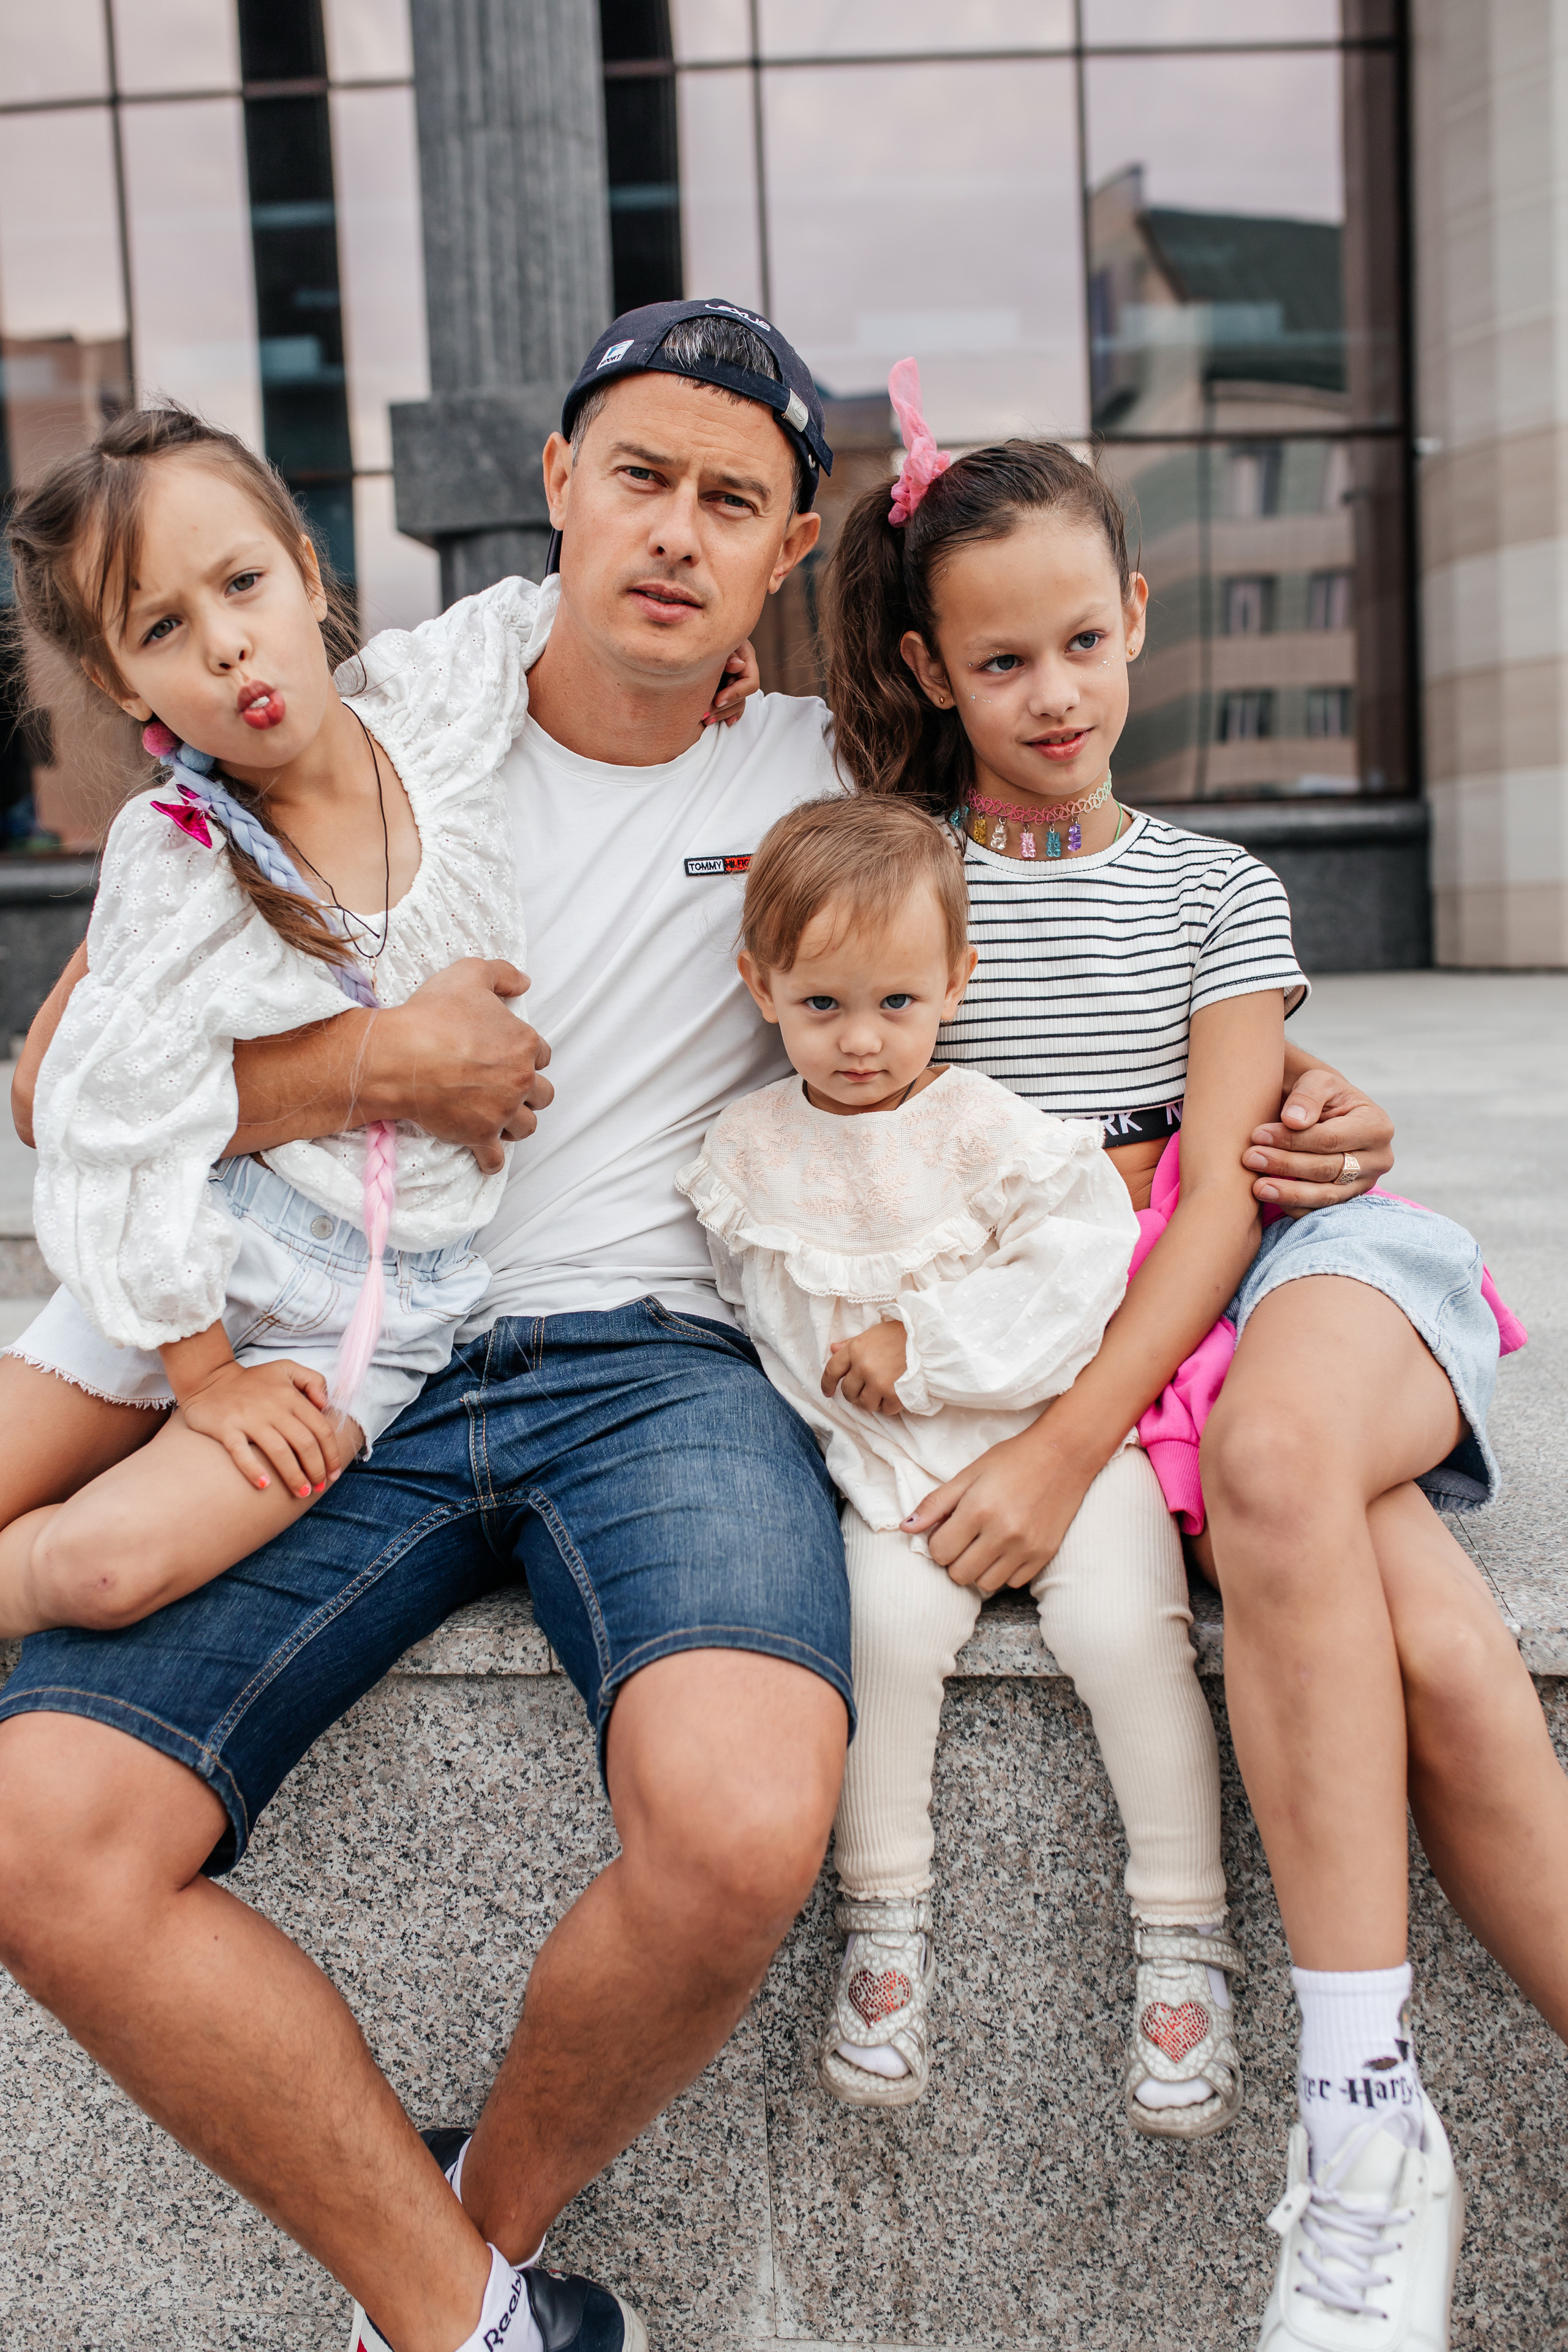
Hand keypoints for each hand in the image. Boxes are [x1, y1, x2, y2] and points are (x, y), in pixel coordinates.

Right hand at [178, 1358, 345, 1496]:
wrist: (209, 1379)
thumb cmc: (252, 1380)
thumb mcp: (286, 1369)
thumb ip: (313, 1380)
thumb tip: (326, 1404)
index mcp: (290, 1396)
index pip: (320, 1428)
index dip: (331, 1453)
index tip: (333, 1472)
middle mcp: (273, 1408)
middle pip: (304, 1443)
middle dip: (316, 1469)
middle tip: (318, 1487)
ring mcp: (249, 1419)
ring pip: (279, 1452)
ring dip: (293, 1475)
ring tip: (300, 1492)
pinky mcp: (226, 1429)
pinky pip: (241, 1453)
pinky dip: (254, 1470)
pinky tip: (265, 1485)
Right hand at [372, 958, 553, 1171]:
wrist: (400, 1057)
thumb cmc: (432, 1015)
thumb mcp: (469, 974)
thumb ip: (502, 974)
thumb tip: (525, 982)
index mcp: (524, 1043)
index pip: (542, 1054)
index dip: (526, 1055)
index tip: (508, 1057)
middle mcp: (520, 1080)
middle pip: (542, 1094)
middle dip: (529, 1092)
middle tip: (507, 1089)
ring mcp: (502, 1111)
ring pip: (526, 1127)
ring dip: (516, 1124)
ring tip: (500, 1119)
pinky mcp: (480, 1135)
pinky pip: (495, 1159)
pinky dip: (492, 1159)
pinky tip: (486, 1156)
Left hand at [701, 641, 760, 727]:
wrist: (691, 632)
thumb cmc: (704, 633)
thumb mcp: (717, 641)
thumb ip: (727, 653)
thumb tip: (738, 665)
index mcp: (746, 657)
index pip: (750, 682)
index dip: (735, 693)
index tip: (717, 701)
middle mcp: (744, 669)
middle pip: (743, 697)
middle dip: (724, 708)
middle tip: (704, 715)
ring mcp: (737, 679)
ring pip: (738, 704)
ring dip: (723, 714)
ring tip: (705, 719)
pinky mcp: (728, 686)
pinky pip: (734, 706)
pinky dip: (728, 715)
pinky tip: (724, 722)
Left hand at [822, 1321, 907, 1412]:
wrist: (928, 1340)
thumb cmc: (900, 1334)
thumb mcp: (872, 1334)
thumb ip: (851, 1344)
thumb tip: (833, 1349)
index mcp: (856, 1349)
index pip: (832, 1370)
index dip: (827, 1384)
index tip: (828, 1392)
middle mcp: (864, 1367)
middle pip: (848, 1391)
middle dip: (854, 1394)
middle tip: (865, 1390)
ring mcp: (879, 1382)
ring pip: (865, 1404)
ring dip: (871, 1402)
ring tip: (881, 1393)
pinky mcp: (895, 1394)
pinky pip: (885, 1410)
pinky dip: (889, 1406)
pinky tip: (894, 1396)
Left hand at [901, 1425, 1096, 1594]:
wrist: (1063, 1455)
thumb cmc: (1012, 1460)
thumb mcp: (969, 1474)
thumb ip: (936, 1503)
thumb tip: (905, 1529)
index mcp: (978, 1510)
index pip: (940, 1552)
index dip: (938, 1543)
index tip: (948, 1529)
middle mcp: (1003, 1534)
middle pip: (959, 1574)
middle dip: (954, 1559)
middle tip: (964, 1538)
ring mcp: (1026, 1548)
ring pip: (985, 1584)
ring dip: (978, 1569)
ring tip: (984, 1545)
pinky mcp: (1044, 1555)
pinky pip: (1012, 1582)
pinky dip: (1003, 1571)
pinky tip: (1005, 1548)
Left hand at [1242, 1063, 1393, 1217]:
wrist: (1327, 1115)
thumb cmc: (1321, 1096)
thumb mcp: (1317, 1082)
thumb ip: (1307, 1095)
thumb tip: (1293, 1121)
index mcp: (1377, 1127)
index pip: (1329, 1139)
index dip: (1292, 1140)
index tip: (1257, 1135)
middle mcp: (1378, 1159)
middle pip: (1327, 1168)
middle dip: (1285, 1164)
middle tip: (1249, 1158)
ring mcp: (1365, 1183)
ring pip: (1325, 1195)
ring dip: (1288, 1193)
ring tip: (1257, 1187)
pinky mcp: (1349, 1200)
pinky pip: (1321, 1211)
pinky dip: (1295, 1206)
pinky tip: (1270, 1198)